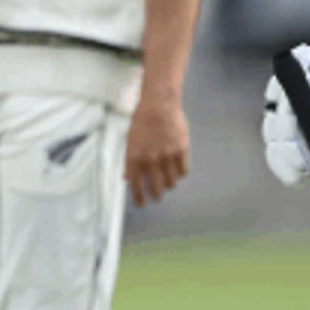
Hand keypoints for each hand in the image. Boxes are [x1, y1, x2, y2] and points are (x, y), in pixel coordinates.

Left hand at [125, 93, 188, 207]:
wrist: (159, 105)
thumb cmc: (142, 122)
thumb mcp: (130, 141)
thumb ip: (129, 162)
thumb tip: (126, 179)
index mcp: (134, 157)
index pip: (136, 186)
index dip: (139, 198)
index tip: (141, 204)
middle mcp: (150, 159)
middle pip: (156, 189)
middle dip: (155, 196)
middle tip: (156, 196)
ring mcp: (167, 156)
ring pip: (171, 182)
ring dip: (168, 185)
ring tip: (167, 181)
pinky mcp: (181, 150)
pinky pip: (183, 172)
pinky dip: (180, 174)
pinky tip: (177, 171)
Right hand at [262, 27, 309, 186]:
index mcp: (285, 90)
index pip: (283, 128)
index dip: (291, 154)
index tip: (306, 173)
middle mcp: (275, 100)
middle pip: (274, 138)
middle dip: (289, 162)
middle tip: (306, 179)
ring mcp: (275, 108)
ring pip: (272, 141)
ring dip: (284, 162)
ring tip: (304, 178)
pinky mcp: (280, 115)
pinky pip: (276, 141)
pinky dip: (284, 157)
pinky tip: (298, 171)